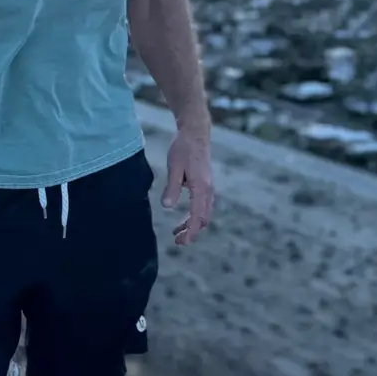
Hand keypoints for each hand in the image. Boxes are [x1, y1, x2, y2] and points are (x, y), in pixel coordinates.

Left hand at [161, 125, 214, 245]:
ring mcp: (208, 186)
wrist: (195, 133)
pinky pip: (203, 205)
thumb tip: (167, 207)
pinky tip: (183, 216)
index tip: (183, 242)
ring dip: (192, 224)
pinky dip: (195, 215)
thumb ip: (172, 187)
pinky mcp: (206, 183)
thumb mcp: (174, 167)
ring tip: (177, 232)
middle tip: (177, 241)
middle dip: (191, 231)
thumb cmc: (183, 148)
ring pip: (204, 212)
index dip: (191, 231)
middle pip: (203, 218)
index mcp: (201, 187)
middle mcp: (208, 189)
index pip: (197, 216)